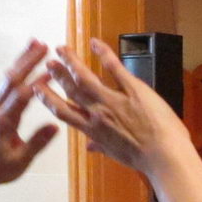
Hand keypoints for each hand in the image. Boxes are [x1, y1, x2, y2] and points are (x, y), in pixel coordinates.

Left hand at [0, 41, 58, 187]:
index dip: (36, 83)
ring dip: (22, 59)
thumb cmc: (0, 168)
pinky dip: (18, 68)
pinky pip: (7, 83)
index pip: (21, 98)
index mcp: (4, 122)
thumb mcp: (21, 161)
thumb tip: (56, 126)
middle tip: (43, 45)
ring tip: (35, 42)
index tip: (51, 71)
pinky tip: (25, 60)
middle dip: (27, 61)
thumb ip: (37, 143)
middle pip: (13, 80)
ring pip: (9, 78)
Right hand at [40, 38, 183, 174]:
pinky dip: (103, 53)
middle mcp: (98, 113)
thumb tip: (89, 147)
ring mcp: (114, 99)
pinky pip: (114, 67)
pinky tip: (94, 43)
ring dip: (72, 61)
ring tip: (62, 49)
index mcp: (93, 130)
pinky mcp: (133, 89)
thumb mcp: (118, 154)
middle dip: (57, 75)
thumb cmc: (144, 159)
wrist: (164, 156)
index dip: (48, 99)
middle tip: (48, 62)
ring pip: (85, 76)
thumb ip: (101, 147)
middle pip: (71, 90)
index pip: (64, 112)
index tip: (37, 89)